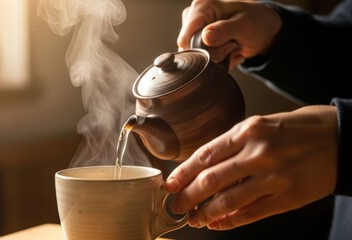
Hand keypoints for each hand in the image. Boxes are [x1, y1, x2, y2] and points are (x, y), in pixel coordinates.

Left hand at [165, 105, 337, 229]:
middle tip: (176, 206)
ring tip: (193, 219)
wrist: (338, 137)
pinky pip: (252, 213)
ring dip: (206, 213)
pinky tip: (218, 224)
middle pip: (211, 180)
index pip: (205, 155)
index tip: (170, 184)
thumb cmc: (294, 130)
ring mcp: (274, 177)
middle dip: (188, 196)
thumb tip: (203, 167)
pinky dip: (232, 221)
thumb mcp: (259, 126)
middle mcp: (258, 153)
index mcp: (247, 131)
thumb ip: (231, 145)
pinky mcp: (288, 197)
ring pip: (229, 200)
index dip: (183, 173)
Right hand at [178, 0, 281, 68]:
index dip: (202, 50)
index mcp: (201, 7)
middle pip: (191, 49)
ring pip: (197, 57)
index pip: (186, 38)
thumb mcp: (245, 24)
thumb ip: (225, 30)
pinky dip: (218, 61)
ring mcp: (196, 30)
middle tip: (232, 46)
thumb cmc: (256, 21)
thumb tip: (206, 37)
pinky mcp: (199, 41)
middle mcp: (194, 17)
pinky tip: (230, 53)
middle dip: (213, 55)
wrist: (263, 29)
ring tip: (233, 48)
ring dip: (217, 59)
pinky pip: (202, 59)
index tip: (226, 47)